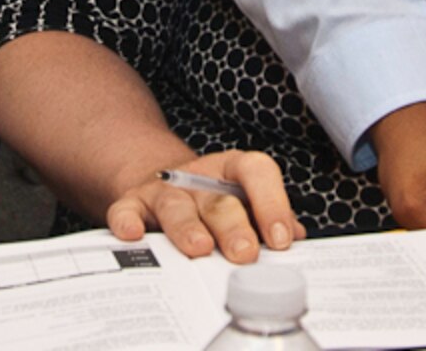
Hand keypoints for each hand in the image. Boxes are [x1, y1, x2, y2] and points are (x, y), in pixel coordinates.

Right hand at [105, 150, 302, 262]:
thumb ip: (269, 219)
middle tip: (245, 253)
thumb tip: (298, 240)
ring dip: (188, 228)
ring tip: (199, 248)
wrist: (164, 185)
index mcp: (233, 171)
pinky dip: (127, 221)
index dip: (272, 203)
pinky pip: (126, 210)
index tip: (282, 239)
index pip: (257, 172)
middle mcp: (200, 178)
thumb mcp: (244, 202)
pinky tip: (133, 235)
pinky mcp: (133, 203)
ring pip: (177, 206)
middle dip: (233, 227)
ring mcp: (165, 189)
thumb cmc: (213, 203)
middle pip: (219, 199)